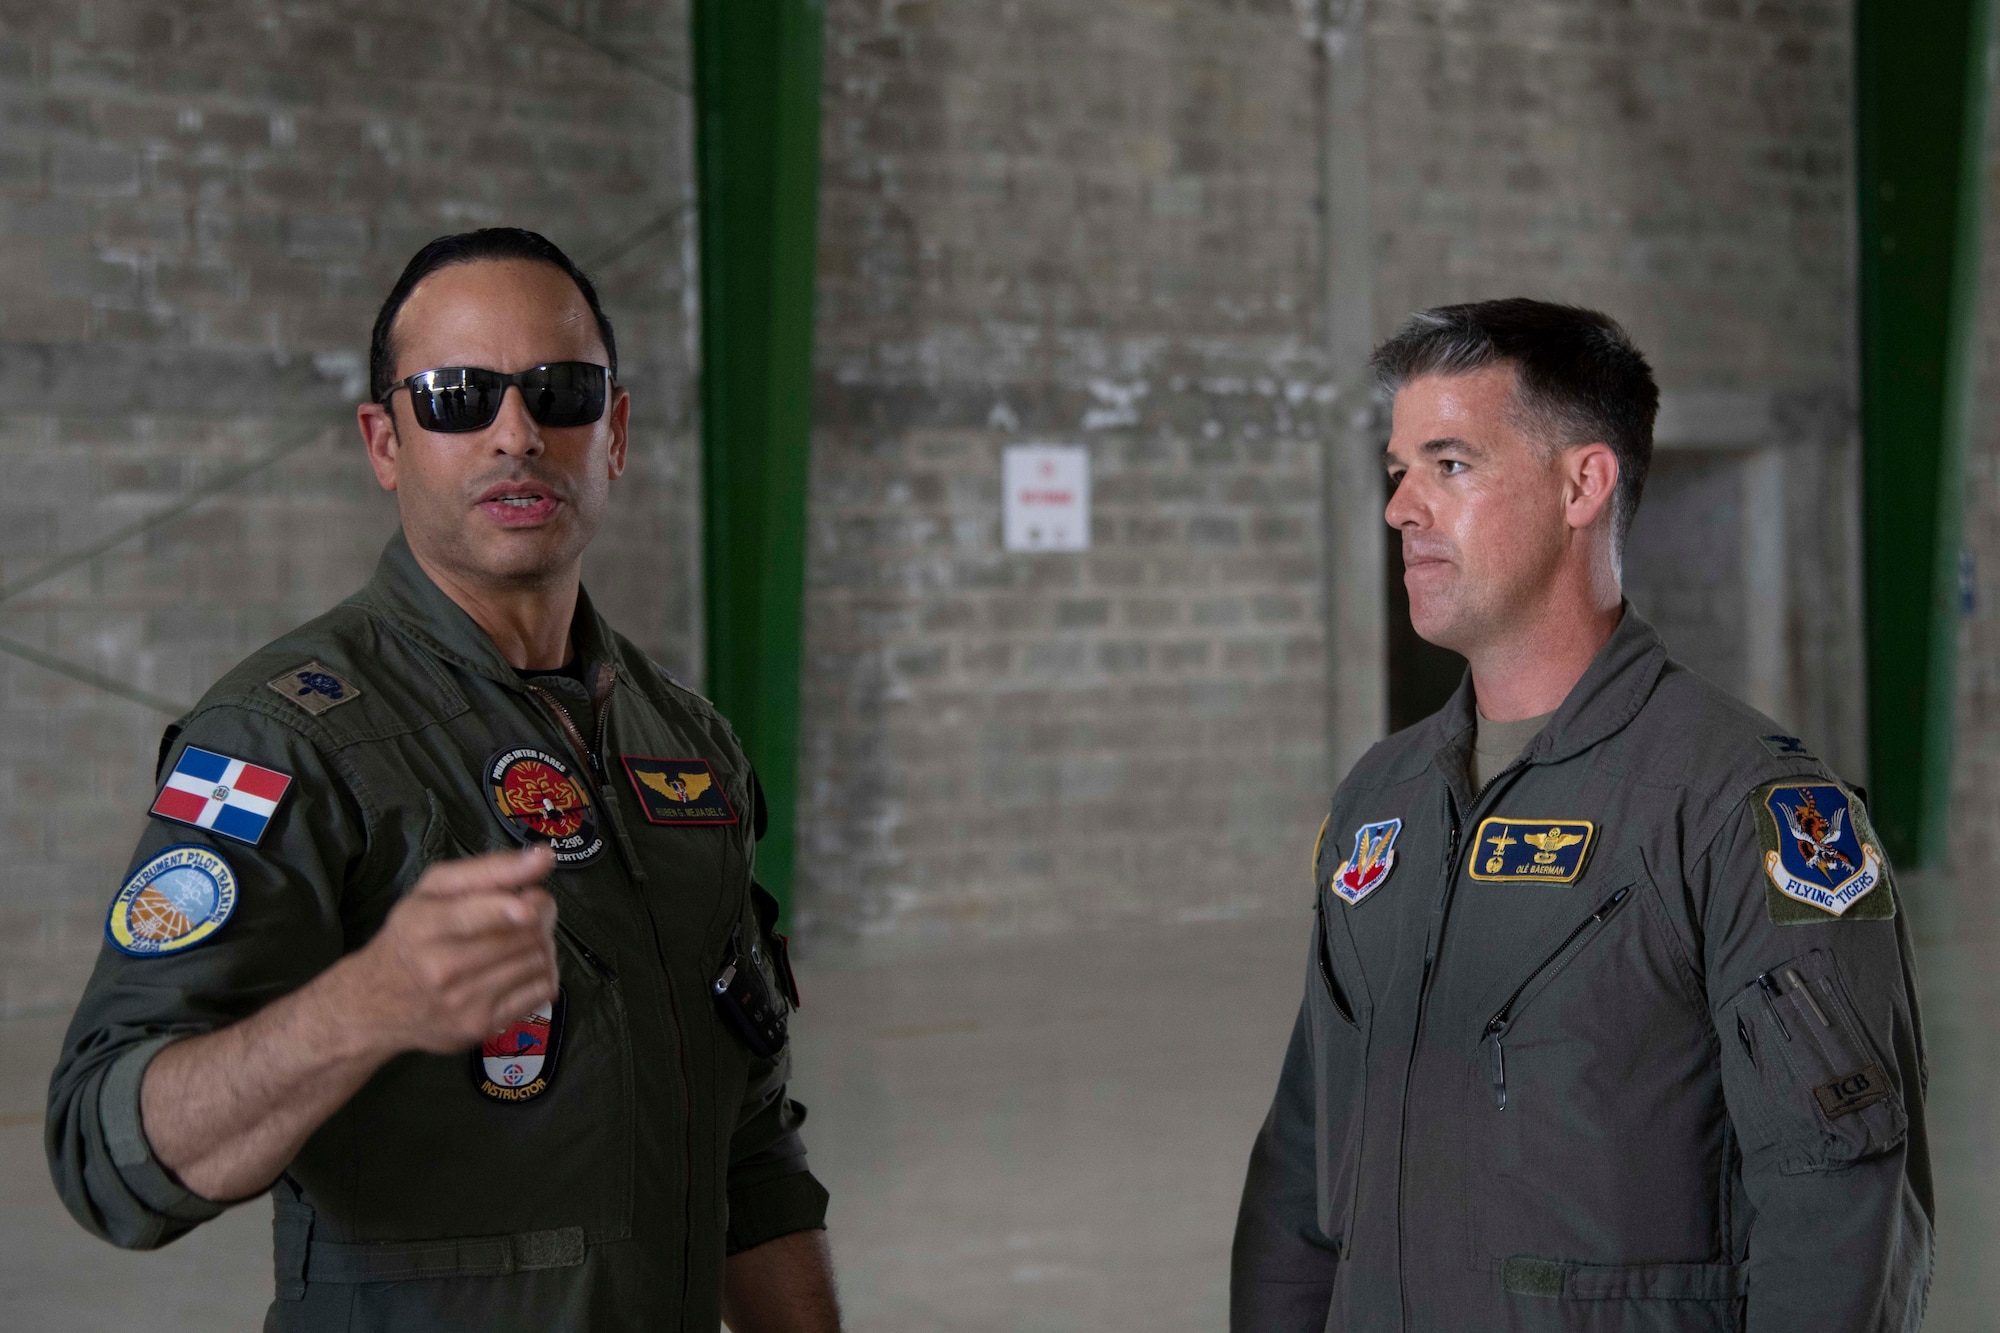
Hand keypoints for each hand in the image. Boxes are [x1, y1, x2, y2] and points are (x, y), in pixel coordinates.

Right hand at [355, 846, 559, 1054]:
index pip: (476, 915)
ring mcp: (463, 1001)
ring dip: (543, 943)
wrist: (375, 1004)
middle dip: (539, 915)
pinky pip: (542, 991)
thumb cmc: (412, 937)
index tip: (529, 903)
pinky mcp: (482, 1026)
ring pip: (537, 961)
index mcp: (423, 925)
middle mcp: (441, 967)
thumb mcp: (434, 891)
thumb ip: (488, 870)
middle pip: (522, 935)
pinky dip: (544, 973)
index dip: (512, 907)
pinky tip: (524, 966)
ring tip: (522, 938)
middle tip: (529, 911)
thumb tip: (544, 855)